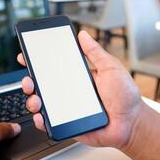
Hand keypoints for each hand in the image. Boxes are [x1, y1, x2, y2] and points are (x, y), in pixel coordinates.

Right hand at [17, 30, 144, 150]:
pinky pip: (50, 122)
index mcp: (77, 77)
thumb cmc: (125, 96)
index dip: (38, 61)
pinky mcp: (68, 124)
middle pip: (43, 85)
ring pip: (42, 104)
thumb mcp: (111, 68)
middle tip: (29, 79)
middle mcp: (69, 92)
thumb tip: (83, 35)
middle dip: (30, 81)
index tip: (26, 54)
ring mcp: (67, 109)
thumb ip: (95, 53)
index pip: (53, 67)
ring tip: (36, 99)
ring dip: (33, 100)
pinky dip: (40, 120)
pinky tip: (40, 116)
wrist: (132, 123)